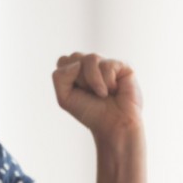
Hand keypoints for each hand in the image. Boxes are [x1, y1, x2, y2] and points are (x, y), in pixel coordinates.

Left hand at [52, 52, 147, 182]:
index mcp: (76, 69)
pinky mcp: (123, 65)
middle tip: (90, 93)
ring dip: (93, 81)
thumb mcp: (64, 97)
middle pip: (75, 56)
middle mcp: (92, 64)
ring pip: (90, 58)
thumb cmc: (90, 112)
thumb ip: (59, 77)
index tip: (78, 92)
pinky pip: (107, 65)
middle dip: (79, 79)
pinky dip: (107, 82)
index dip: (68, 78)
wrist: (113, 125)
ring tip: (102, 94)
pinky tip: (114, 90)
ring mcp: (107, 63)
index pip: (63, 60)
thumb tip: (78, 63)